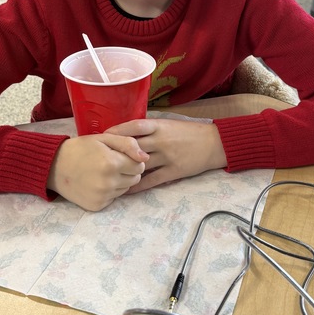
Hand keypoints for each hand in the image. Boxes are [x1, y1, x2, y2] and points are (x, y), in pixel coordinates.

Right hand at [47, 134, 148, 210]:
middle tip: (112, 164)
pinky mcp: (97, 206)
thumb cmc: (81, 148)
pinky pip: (114, 198)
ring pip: (126, 189)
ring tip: (103, 173)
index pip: (140, 166)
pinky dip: (109, 191)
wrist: (54, 166)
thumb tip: (145, 157)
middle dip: (128, 171)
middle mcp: (109, 182)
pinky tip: (97, 183)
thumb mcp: (104, 138)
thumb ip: (128, 144)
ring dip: (120, 181)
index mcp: (112, 163)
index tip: (121, 156)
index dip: (133, 160)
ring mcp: (102, 196)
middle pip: (135, 179)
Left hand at [105, 118, 226, 192]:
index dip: (117, 130)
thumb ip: (151, 129)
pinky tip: (126, 190)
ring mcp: (167, 157)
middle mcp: (162, 140)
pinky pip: (152, 180)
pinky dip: (138, 186)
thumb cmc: (190, 132)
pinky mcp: (174, 171)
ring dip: (124, 170)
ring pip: (140, 164)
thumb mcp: (170, 124)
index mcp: (160, 125)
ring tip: (108, 176)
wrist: (214, 143)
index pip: (134, 126)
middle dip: (115, 151)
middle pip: (134, 145)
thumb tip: (128, 133)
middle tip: (99, 157)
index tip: (103, 136)